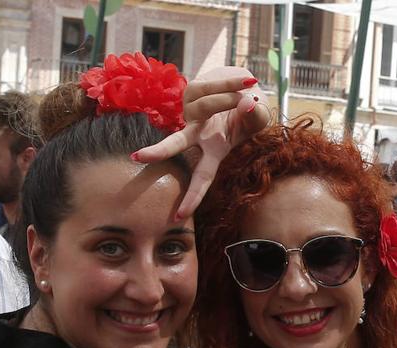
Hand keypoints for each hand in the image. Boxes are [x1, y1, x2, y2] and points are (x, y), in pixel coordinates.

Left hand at [136, 67, 268, 219]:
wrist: (244, 87)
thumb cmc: (252, 112)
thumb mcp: (260, 118)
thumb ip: (256, 115)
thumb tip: (247, 103)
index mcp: (214, 150)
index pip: (202, 177)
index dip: (192, 197)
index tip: (178, 217)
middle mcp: (198, 133)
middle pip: (176, 143)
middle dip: (159, 150)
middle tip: (137, 156)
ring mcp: (192, 111)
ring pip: (209, 103)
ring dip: (231, 94)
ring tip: (250, 88)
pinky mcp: (191, 91)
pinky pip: (212, 85)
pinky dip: (231, 82)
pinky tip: (244, 82)